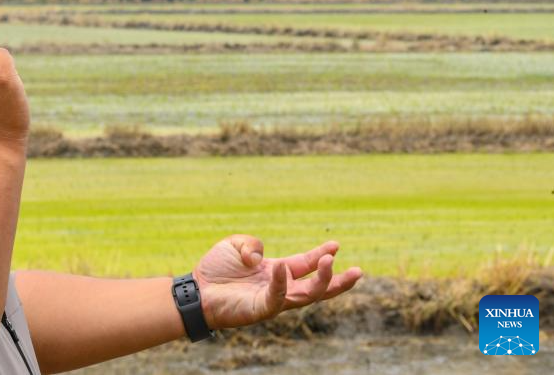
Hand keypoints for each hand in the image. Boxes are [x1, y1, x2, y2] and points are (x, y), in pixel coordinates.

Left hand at [192, 235, 362, 329]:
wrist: (195, 290)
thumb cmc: (214, 270)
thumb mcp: (236, 244)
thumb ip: (253, 243)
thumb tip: (263, 257)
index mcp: (276, 272)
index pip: (305, 265)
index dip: (321, 255)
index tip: (337, 244)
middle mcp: (279, 288)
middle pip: (316, 287)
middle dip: (337, 281)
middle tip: (358, 271)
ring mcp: (272, 300)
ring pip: (305, 296)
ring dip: (321, 281)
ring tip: (332, 263)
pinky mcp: (260, 310)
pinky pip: (276, 298)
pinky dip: (282, 283)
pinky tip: (282, 267)